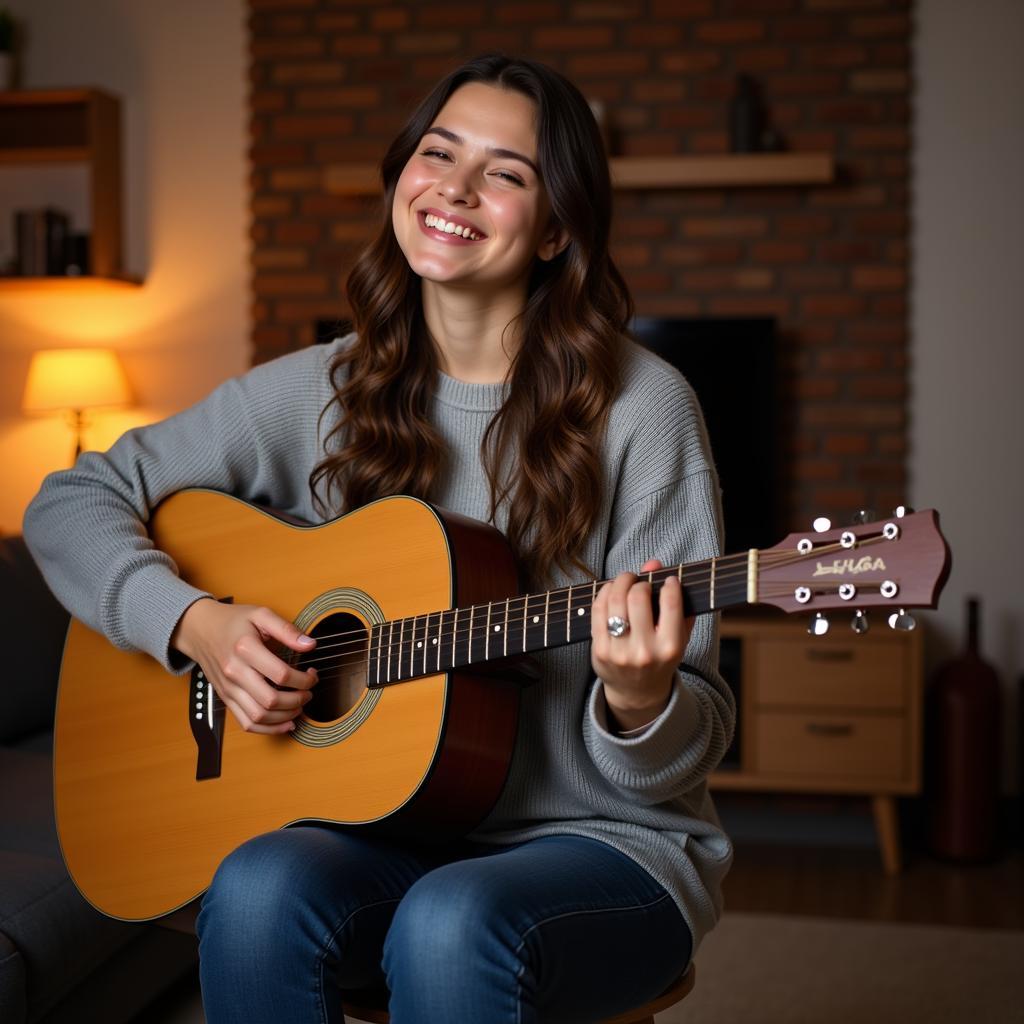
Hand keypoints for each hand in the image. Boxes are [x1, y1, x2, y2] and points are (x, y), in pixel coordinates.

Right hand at [171, 598, 317, 733]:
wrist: (200, 629)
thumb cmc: (233, 621)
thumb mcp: (261, 614)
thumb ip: (286, 629)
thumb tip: (309, 644)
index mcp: (245, 649)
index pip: (281, 674)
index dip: (303, 680)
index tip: (312, 675)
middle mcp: (234, 672)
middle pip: (271, 700)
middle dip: (298, 700)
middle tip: (308, 692)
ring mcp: (228, 688)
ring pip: (259, 716)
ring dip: (285, 716)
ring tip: (299, 706)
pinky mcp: (226, 698)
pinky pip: (246, 723)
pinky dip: (268, 729)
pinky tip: (285, 723)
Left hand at [591, 559, 692, 732]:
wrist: (637, 693)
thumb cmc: (660, 658)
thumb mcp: (677, 635)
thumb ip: (675, 602)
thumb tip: (654, 564)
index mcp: (670, 648)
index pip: (671, 604)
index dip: (670, 584)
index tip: (668, 580)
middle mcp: (645, 651)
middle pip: (638, 597)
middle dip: (639, 581)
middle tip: (640, 581)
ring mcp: (620, 652)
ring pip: (615, 600)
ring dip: (620, 582)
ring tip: (625, 581)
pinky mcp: (600, 650)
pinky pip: (598, 610)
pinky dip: (604, 593)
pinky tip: (611, 591)